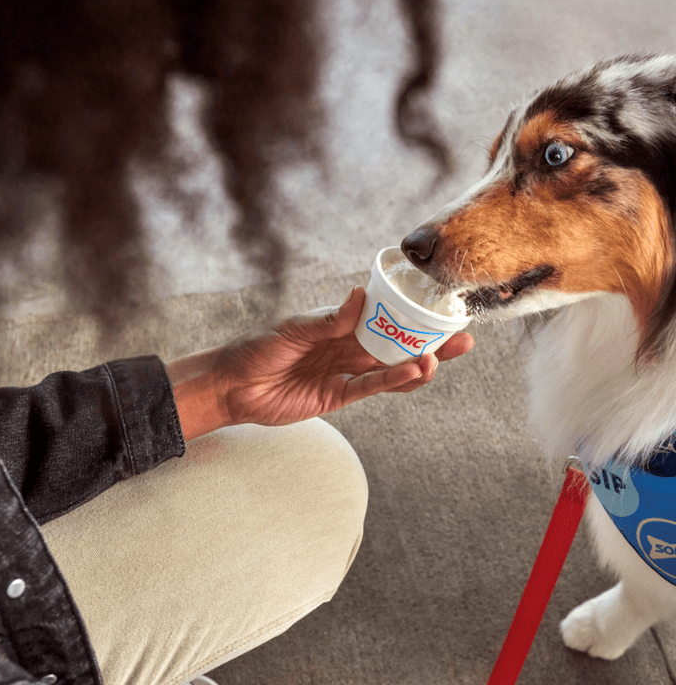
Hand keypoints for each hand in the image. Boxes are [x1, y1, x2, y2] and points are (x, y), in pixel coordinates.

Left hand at [170, 286, 473, 439]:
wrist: (233, 386)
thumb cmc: (258, 348)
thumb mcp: (292, 329)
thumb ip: (327, 320)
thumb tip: (360, 297)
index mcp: (339, 324)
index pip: (382, 316)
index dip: (410, 313)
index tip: (439, 308)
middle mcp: (347, 347)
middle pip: (395, 343)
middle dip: (427, 341)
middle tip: (461, 339)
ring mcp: (345, 372)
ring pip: (390, 368)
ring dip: (416, 365)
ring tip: (438, 359)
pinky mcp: (338, 396)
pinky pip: (370, 389)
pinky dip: (392, 382)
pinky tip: (412, 374)